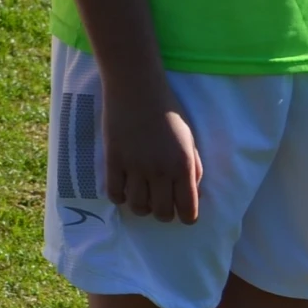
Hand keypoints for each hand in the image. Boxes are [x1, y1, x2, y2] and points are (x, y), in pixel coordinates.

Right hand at [103, 78, 201, 223]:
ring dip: (141, 206)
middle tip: (161, 203)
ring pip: (137, 207)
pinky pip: (114, 193)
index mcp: (183, 166)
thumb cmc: (168, 112)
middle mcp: (160, 171)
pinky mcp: (113, 161)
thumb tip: (192, 193)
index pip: (187, 210)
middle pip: (161, 213)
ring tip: (141, 196)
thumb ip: (193, 168)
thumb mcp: (190, 140)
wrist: (137, 90)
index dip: (186, 217)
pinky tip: (124, 188)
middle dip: (163, 213)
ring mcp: (135, 167)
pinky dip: (120, 197)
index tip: (183, 213)